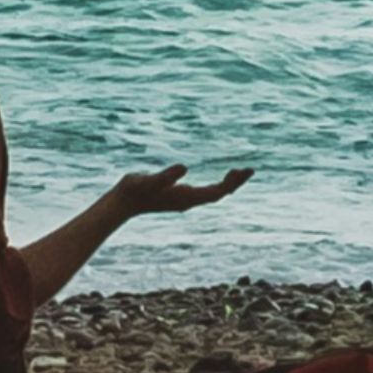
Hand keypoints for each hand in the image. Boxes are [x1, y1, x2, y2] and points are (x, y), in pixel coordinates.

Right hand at [117, 164, 253, 215]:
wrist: (122, 204)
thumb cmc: (133, 190)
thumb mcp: (147, 180)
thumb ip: (165, 176)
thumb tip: (184, 167)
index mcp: (185, 197)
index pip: (216, 192)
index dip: (231, 183)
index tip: (242, 170)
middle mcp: (188, 201)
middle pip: (218, 194)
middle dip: (234, 183)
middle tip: (250, 170)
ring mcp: (184, 201)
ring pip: (213, 195)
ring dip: (227, 185)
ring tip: (239, 172)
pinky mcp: (179, 198)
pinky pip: (205, 193)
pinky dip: (217, 186)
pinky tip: (220, 180)